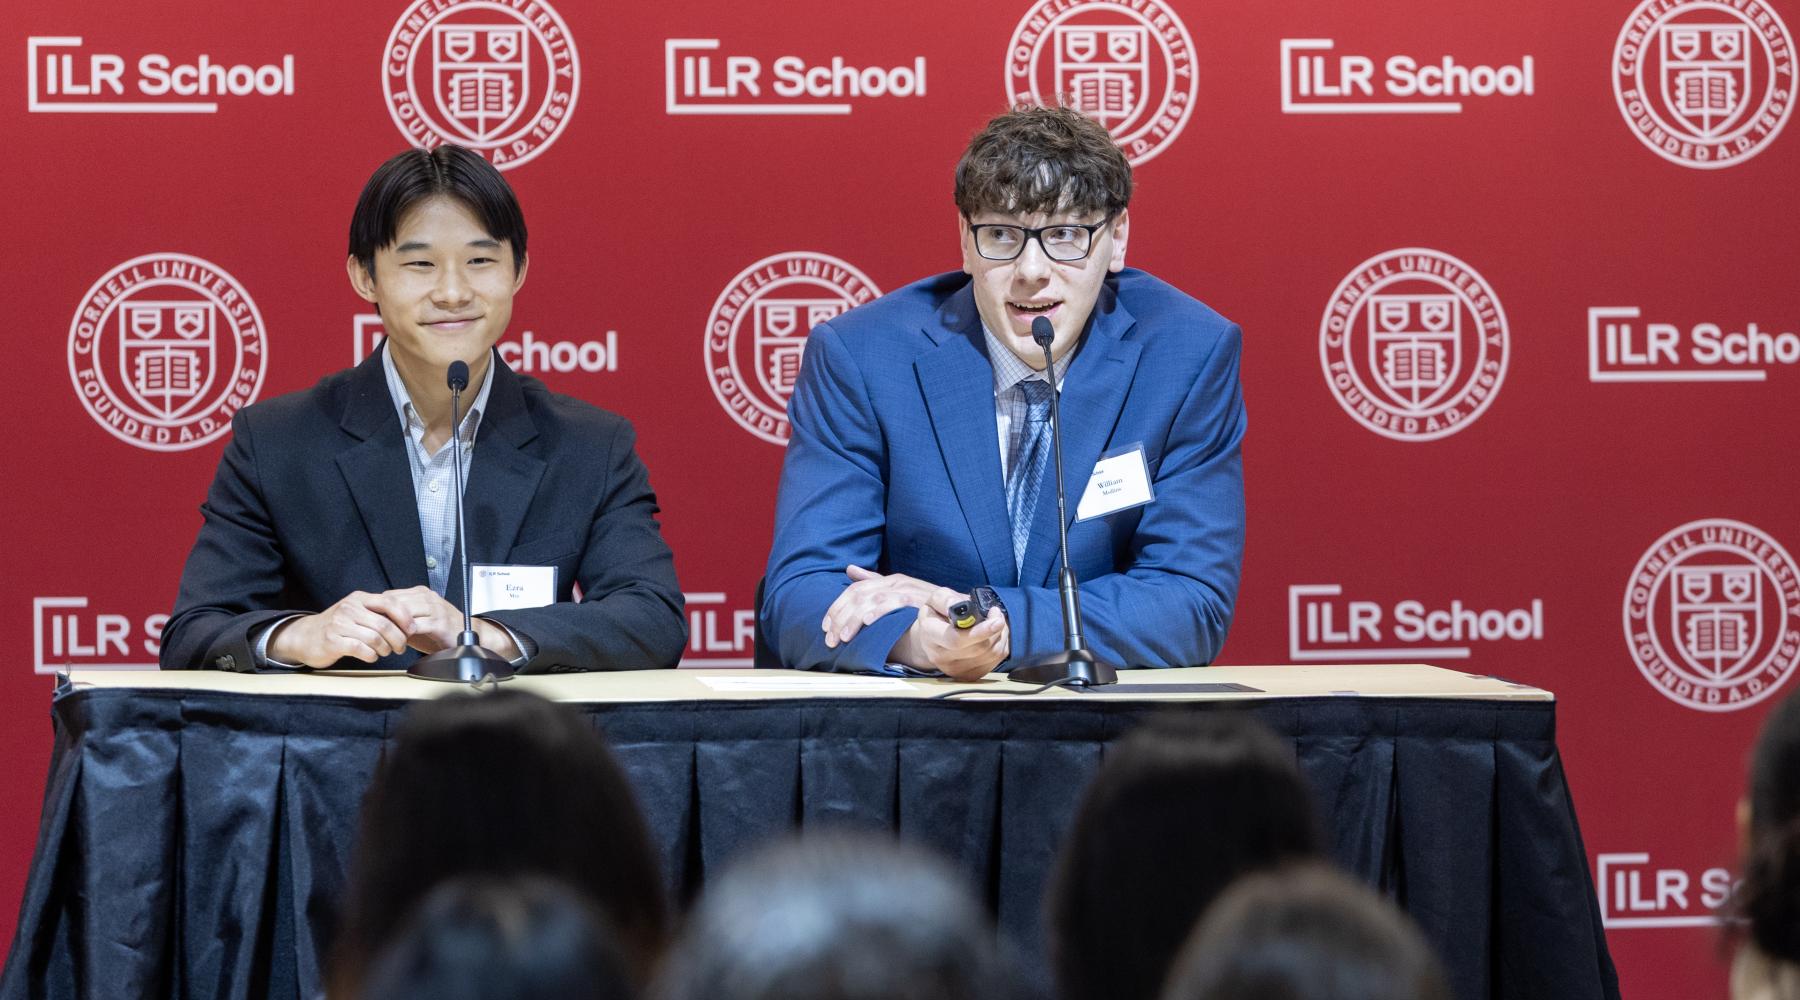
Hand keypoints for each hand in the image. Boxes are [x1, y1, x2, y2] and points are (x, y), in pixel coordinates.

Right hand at [266, 591, 411, 666]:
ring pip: (375, 638)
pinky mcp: (332, 641)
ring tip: (385, 652)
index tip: (412, 630)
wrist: (305, 636)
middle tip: (401, 648)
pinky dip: (371, 656)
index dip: (405, 617)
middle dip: (398, 639)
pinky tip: (371, 657)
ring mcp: (339, 624)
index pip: (389, 602)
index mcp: (359, 599)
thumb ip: (378, 613)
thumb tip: (410, 621)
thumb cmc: (338, 626)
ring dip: (385, 649)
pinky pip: (361, 649)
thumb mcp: (357, 612)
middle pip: (384, 624)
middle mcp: (349, 608)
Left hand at [372, 586, 465, 653]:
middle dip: (384, 618)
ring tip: (388, 637)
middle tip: (376, 631)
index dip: (379, 608)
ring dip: (395, 627)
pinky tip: (402, 641)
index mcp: (421, 593)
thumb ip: (399, 617)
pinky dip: (406, 634)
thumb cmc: (441, 629)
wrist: (468, 635)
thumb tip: (375, 619)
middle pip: (396, 602)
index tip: (372, 621)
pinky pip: (416, 626)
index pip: (391, 595)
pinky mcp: (440, 623)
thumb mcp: (417, 619)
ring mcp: (435, 609)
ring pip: (405, 613)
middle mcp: (428, 597)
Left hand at [821, 565, 941, 647]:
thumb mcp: (898, 592)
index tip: (825, 626)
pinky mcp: (916, 598)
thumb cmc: (927, 604)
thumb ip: (874, 582)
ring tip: (843, 637)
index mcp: (887, 581)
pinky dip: (878, 611)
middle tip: (830, 639)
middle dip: (840, 618)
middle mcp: (894, 581)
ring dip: (854, 620)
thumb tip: (850, 570)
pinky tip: (867, 623)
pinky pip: (893, 603)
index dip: (836, 608)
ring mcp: (905, 588)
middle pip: (857, 595)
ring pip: (870, 600)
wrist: (957, 608)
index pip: (854, 590)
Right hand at [889, 594, 1009, 680]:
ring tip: (994, 622)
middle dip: (994, 629)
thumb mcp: (936, 599)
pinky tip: (993, 635)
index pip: (956, 639)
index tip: (996, 620)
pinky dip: (1000, 645)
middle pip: (978, 648)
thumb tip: (959, 606)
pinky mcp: (968, 676)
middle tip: (996, 614)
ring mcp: (954, 669)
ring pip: (991, 654)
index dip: (980, 631)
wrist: (932, 636)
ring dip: (1000, 636)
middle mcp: (939, 656)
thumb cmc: (937, 614)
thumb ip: (947, 599)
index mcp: (929, 634)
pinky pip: (995, 661)